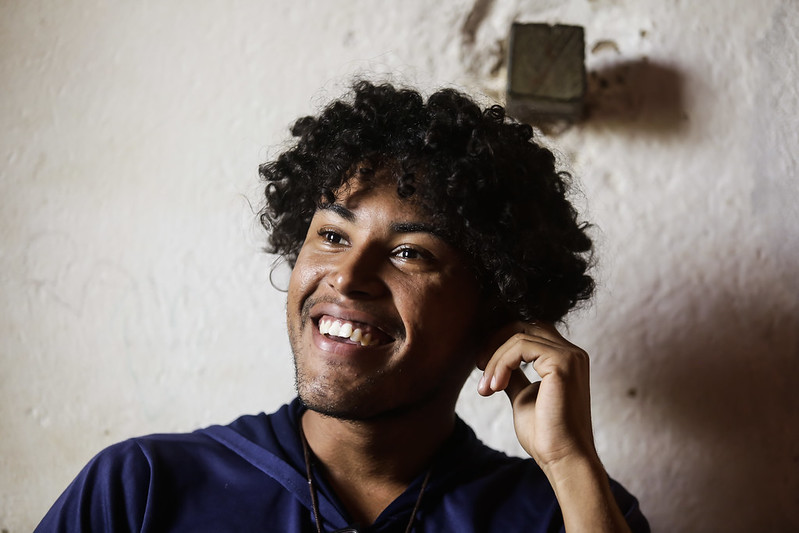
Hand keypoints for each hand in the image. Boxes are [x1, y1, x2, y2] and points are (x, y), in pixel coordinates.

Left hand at [477, 322, 597, 470]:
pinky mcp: (562, 362)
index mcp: (565, 360)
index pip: (529, 332)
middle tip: (479, 368)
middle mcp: (572, 353)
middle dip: (495, 342)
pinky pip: (520, 346)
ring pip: (519, 336)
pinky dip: (501, 363)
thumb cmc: (545, 434)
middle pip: (524, 325)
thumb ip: (515, 375)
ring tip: (487, 388)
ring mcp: (570, 356)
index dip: (501, 344)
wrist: (562, 458)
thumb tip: (500, 364)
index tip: (482, 368)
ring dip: (495, 360)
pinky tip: (496, 387)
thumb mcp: (523, 396)